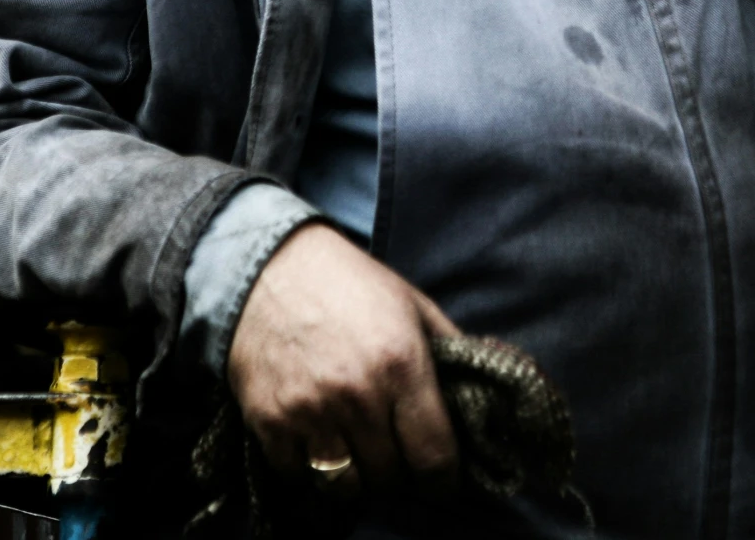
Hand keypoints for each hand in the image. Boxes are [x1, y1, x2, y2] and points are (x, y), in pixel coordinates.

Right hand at [226, 222, 460, 492]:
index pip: (434, 456)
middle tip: (396, 458)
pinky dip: (309, 471)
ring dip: (356, 479)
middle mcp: (358, 395)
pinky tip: (317, 445)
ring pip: (344, 488)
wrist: (268, 267)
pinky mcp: (269, 421)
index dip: (443, 480)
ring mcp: (310, 412)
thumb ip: (451, 351)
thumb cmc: (350, 285)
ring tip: (358, 456)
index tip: (440, 480)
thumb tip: (486, 391)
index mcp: (402, 365)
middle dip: (399, 475)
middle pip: (389, 477)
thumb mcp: (412, 305)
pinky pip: (296, 477)